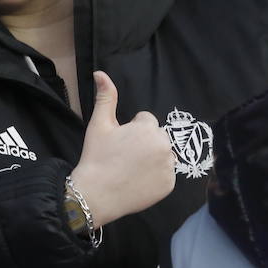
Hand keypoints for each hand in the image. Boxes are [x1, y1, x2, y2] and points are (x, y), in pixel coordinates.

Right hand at [68, 71, 175, 226]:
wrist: (97, 194)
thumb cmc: (97, 156)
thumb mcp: (99, 124)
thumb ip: (105, 96)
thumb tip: (100, 73)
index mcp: (148, 128)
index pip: (146, 121)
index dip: (131, 130)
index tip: (120, 143)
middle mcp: (164, 145)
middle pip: (157, 136)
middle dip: (144, 142)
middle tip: (125, 156)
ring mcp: (169, 167)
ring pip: (163, 154)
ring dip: (152, 157)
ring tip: (132, 168)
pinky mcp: (170, 185)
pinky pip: (166, 174)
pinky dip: (155, 176)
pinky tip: (138, 180)